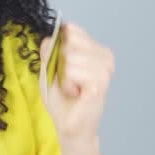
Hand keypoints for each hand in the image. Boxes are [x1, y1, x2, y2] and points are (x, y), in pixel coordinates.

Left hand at [39, 22, 115, 147]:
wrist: (68, 126)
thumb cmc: (61, 98)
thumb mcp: (49, 69)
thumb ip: (48, 51)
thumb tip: (50, 37)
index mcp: (95, 49)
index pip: (71, 29)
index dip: (59, 46)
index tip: (63, 65)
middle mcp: (105, 55)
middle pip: (69, 40)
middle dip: (61, 62)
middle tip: (68, 80)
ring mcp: (105, 68)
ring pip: (70, 56)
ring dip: (64, 76)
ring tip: (72, 88)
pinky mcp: (101, 82)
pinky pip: (72, 71)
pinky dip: (67, 84)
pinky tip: (76, 94)